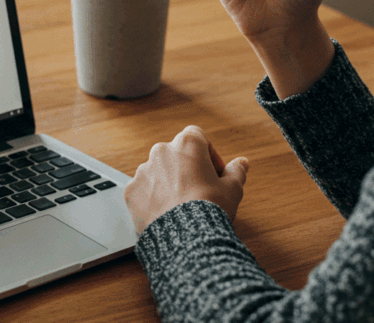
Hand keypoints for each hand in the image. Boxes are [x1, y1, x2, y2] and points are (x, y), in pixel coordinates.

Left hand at [124, 126, 249, 233]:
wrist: (185, 237)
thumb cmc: (210, 208)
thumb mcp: (232, 189)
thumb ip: (236, 171)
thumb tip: (242, 163)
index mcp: (187, 144)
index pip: (198, 137)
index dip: (208, 154)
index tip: (215, 173)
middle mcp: (161, 151)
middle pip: (176, 154)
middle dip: (187, 169)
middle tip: (200, 191)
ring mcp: (143, 171)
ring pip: (158, 172)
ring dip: (168, 183)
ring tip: (181, 206)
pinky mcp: (131, 191)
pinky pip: (144, 190)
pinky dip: (152, 198)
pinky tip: (166, 213)